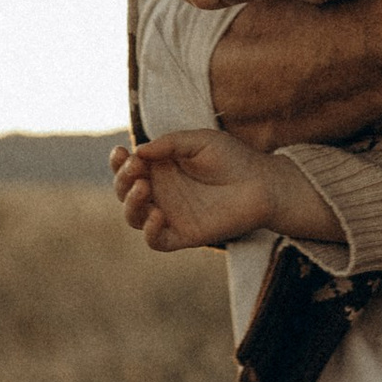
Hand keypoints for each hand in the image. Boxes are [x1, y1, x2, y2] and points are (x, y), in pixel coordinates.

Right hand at [111, 129, 321, 254]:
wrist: (262, 184)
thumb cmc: (233, 158)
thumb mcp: (199, 141)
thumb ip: (169, 143)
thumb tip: (138, 151)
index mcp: (161, 168)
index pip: (129, 168)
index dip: (118, 162)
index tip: (120, 152)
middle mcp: (161, 192)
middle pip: (125, 192)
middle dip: (122, 180)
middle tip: (136, 168)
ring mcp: (170, 215)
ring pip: (134, 217)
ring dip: (130, 203)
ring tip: (144, 187)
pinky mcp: (184, 235)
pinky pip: (156, 241)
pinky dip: (150, 231)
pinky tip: (158, 215)